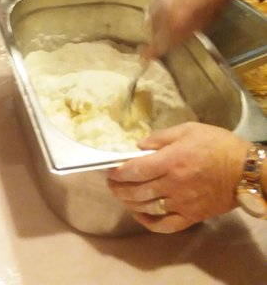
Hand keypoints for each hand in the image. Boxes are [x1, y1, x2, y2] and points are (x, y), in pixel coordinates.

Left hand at [107, 122, 247, 232]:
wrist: (245, 171)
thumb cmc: (217, 145)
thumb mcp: (188, 129)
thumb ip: (161, 137)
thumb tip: (140, 145)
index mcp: (171, 161)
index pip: (136, 170)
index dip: (119, 171)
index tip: (110, 170)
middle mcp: (173, 184)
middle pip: (137, 191)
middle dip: (119, 188)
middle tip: (111, 183)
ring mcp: (182, 203)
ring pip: (147, 208)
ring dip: (130, 203)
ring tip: (121, 196)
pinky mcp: (191, 217)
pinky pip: (165, 225)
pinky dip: (149, 223)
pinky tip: (140, 215)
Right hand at [145, 0, 227, 58]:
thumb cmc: (214, 3)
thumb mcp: (201, 25)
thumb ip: (181, 35)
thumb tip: (168, 43)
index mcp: (176, 21)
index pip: (157, 41)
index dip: (150, 51)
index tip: (144, 57)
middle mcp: (163, 7)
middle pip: (151, 24)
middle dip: (155, 30)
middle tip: (162, 33)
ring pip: (152, 9)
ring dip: (157, 15)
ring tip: (169, 15)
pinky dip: (162, 0)